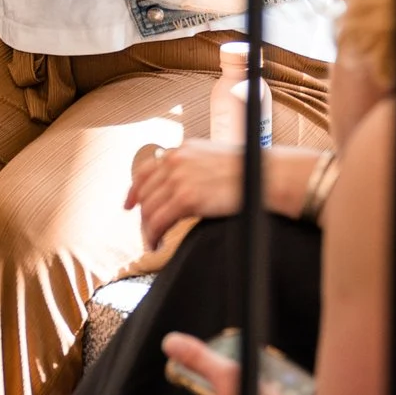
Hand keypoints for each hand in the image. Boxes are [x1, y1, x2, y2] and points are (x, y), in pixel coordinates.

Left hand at [126, 139, 242, 249]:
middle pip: (145, 193)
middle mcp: (176, 161)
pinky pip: (159, 220)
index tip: (129, 205)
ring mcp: (180, 178)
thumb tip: (179, 183)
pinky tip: (157, 244)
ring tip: (152, 242)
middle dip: (143, 215)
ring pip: (149, 209)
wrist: (266, 175)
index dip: (134, 191)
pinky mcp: (187, 198)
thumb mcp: (213, 158)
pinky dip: (154, 235)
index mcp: (181, 150)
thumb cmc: (247, 170)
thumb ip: (192, 166)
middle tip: (146, 232)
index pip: (145, 170)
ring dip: (147, 229)